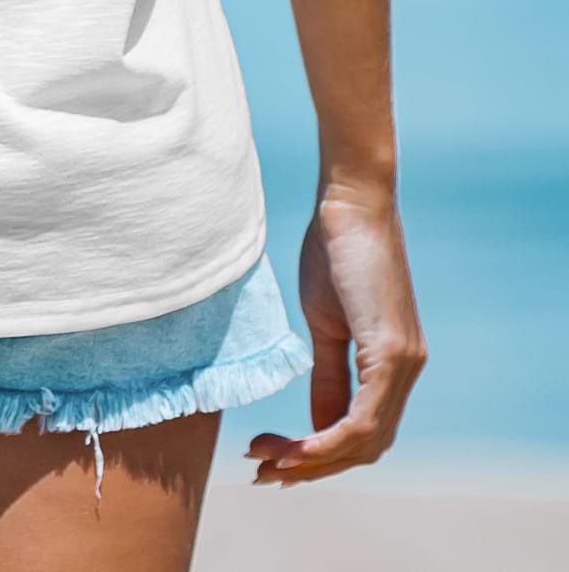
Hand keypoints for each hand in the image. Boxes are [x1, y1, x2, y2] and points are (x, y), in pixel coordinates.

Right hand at [247, 184, 427, 487]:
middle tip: (263, 471)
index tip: (272, 457)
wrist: (350, 200)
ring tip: (267, 461)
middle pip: (365, 448)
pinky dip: (328, 441)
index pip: (361, 431)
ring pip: (365, 442)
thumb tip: (318, 426)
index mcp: (392, 362)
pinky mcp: (393, 354)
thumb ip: (329, 373)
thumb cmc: (334, 248)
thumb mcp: (326, 321)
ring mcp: (404, 363)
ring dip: (314, 460)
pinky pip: (363, 420)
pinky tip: (295, 447)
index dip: (318, 453)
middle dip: (312, 467)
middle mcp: (408, 369)